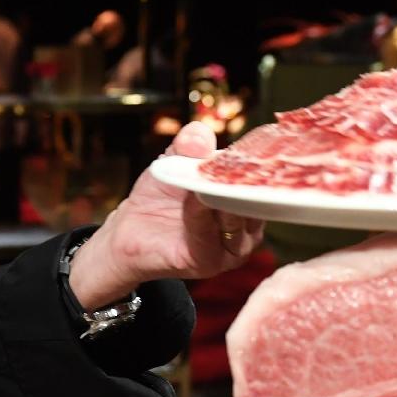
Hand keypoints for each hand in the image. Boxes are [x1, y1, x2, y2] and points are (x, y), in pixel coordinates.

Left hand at [64, 121, 264, 309]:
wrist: (131, 228)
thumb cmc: (161, 195)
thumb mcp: (177, 160)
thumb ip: (190, 143)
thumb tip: (199, 134)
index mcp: (249, 200)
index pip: (266, 181)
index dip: (260, 162)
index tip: (254, 145)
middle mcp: (248, 227)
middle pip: (258, 202)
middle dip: (243, 181)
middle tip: (232, 162)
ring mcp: (232, 248)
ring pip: (238, 220)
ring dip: (222, 199)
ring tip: (205, 181)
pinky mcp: (210, 262)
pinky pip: (211, 237)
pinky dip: (202, 216)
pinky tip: (194, 200)